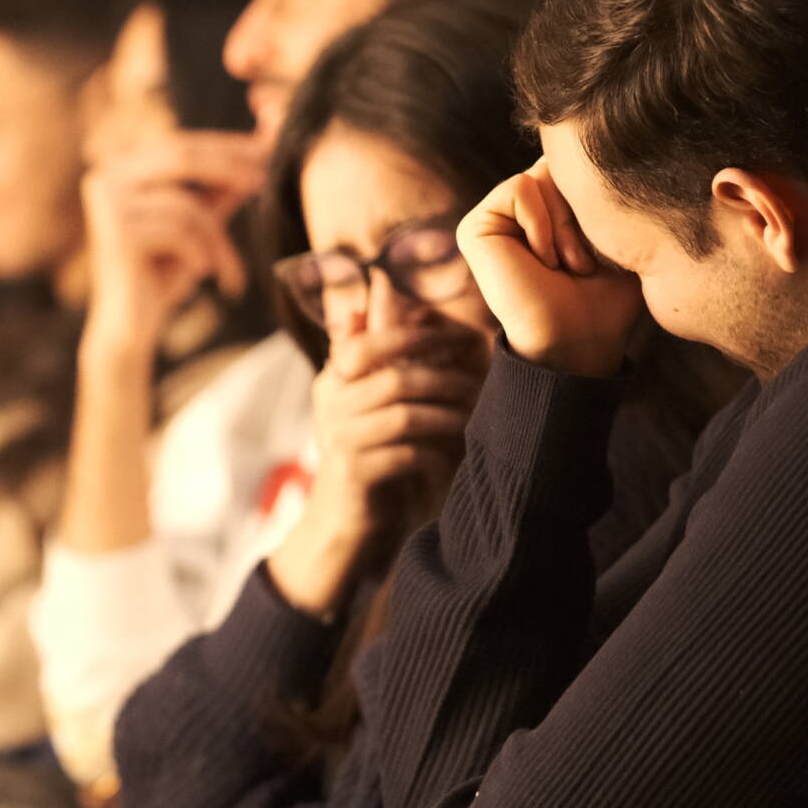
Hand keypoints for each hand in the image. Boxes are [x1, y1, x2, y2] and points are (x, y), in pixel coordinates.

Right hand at [78, 130, 264, 364]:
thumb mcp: (202, 220)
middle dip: (229, 168)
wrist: (133, 326)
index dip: (227, 144)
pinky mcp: (116, 233)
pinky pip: (178, 231)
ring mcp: (107, 203)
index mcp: (122, 167)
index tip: (270, 142)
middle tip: (264, 181)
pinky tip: (200, 274)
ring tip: (227, 269)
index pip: (182, 144)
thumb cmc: (166, 272)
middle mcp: (107, 177)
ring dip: (216, 239)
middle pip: (182, 157)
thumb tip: (267, 138)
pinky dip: (200, 255)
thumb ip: (225, 183)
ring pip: (186, 204)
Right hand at [268, 319, 485, 612]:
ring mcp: (340, 440)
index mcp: (333, 379)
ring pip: (404, 416)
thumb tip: (379, 288)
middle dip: (442, 377)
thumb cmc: (365, 451)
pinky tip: (454, 452)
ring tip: (474, 416)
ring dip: (447, 415)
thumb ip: (372, 349)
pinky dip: (436, 451)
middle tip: (477, 381)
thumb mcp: (362, 397)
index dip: (412, 335)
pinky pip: (406, 453)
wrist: (341, 518)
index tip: (454, 335)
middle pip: (393, 378)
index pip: (367, 343)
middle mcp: (330, 405)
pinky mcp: (356, 474)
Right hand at [457, 158, 642, 377]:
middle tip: (584, 262)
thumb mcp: (619, 236)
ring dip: (566, 223)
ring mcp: (494, 218)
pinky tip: (543, 260)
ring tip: (567, 265)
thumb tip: (615, 146)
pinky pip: (521, 187)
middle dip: (582, 209)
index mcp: (546, 211)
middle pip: (560, 163)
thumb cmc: (605, 302)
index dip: (598, 195)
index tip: (604, 249)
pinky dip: (543, 223)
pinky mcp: (476, 226)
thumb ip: (609, 193)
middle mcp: (517, 211)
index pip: (576, 164)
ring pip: (542, 174)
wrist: (577, 341)